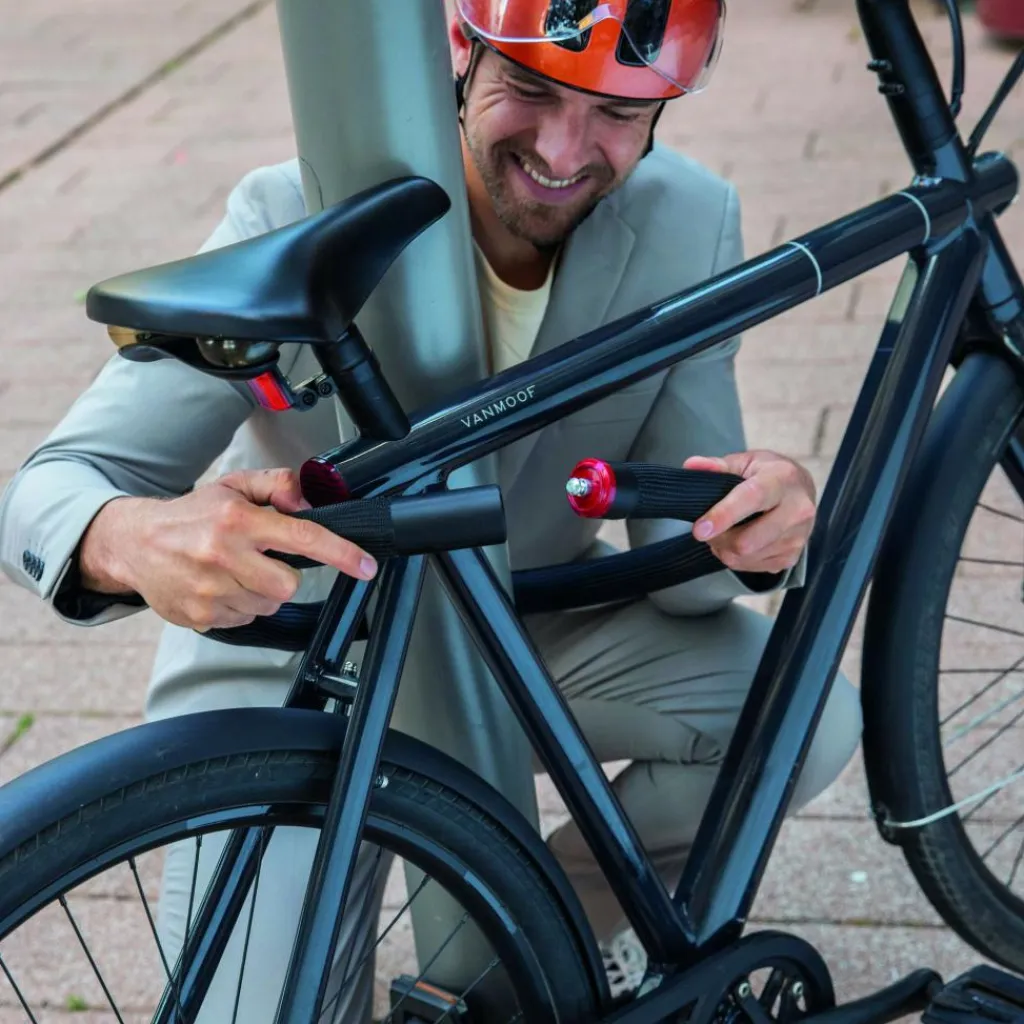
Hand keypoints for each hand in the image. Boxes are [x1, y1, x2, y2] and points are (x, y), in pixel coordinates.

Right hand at [78, 468, 377, 630]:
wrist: (133, 543)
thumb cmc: (189, 515)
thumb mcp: (233, 486)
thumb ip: (276, 485)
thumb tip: (307, 499)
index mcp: (238, 521)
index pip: (303, 539)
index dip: (342, 554)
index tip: (365, 565)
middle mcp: (223, 555)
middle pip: (288, 585)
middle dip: (283, 576)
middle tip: (260, 561)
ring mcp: (209, 589)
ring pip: (266, 605)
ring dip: (259, 591)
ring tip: (232, 571)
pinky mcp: (199, 615)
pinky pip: (243, 619)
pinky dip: (238, 605)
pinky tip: (217, 586)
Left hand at [682, 450, 815, 573]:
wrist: (802, 490)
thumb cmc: (768, 473)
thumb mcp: (745, 462)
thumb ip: (717, 466)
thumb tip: (691, 465)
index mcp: (783, 478)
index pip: (752, 498)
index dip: (723, 515)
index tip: (699, 529)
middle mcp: (797, 509)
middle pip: (747, 541)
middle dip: (718, 538)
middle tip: (707, 528)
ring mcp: (797, 537)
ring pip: (745, 557)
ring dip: (724, 548)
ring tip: (724, 531)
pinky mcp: (792, 557)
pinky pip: (751, 567)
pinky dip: (736, 557)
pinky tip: (739, 540)